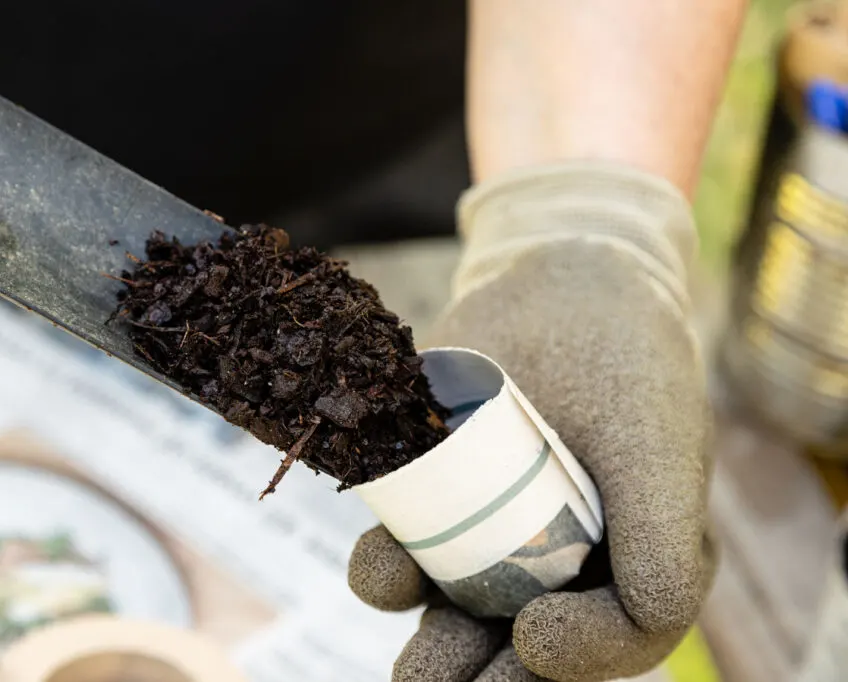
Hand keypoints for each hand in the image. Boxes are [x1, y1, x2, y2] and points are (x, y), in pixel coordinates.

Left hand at [348, 163, 716, 681]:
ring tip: (409, 659)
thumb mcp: (662, 452)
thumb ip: (667, 550)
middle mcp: (559, 560)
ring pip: (459, 615)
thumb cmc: (623, 362)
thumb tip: (636, 625)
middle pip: (523, 647)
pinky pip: (407, 554)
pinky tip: (380, 563)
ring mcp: (491, 533)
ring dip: (431, 645)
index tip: (534, 636)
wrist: (557, 283)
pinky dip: (388, 570)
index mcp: (628, 559)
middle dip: (483, 676)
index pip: (613, 638)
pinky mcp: (435, 498)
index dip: (581, 658)